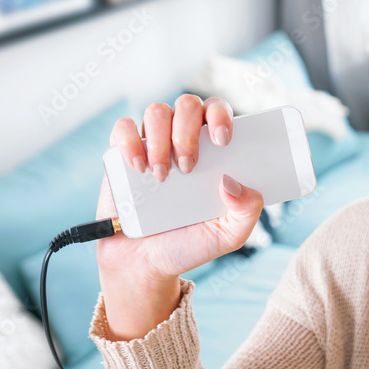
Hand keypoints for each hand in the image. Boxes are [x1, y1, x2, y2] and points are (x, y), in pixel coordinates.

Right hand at [95, 94, 264, 282]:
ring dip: (160, 140)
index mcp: (212, 151)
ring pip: (156, 111)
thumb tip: (235, 183)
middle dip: (188, 131)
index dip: (220, 114)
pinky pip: (122, 128)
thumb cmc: (189, 244)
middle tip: (188, 167)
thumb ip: (247, 211)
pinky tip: (138, 168)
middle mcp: (182, 140)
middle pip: (187, 104)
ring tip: (162, 177)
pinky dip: (130, 142)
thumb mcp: (229, 235)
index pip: (218, 111)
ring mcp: (151, 144)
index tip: (222, 140)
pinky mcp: (121, 154)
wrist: (145, 263)